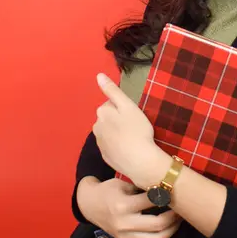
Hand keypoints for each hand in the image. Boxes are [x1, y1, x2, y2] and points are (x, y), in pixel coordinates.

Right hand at [76, 177, 181, 237]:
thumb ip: (141, 187)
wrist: (89, 205)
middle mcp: (125, 223)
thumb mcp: (122, 183)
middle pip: (157, 224)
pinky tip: (167, 224)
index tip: (175, 189)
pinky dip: (161, 233)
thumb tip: (164, 185)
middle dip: (174, 216)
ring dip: (172, 229)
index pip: (151, 201)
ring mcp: (126, 235)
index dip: (166, 194)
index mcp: (123, 205)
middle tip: (182, 207)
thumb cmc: (108, 190)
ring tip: (179, 218)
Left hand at [93, 73, 169, 187]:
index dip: (124, 107)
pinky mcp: (105, 156)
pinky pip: (111, 145)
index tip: (133, 114)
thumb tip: (98, 75)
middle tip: (134, 125)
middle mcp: (96, 126)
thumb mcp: (128, 105)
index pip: (111, 103)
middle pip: (108, 117)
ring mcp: (99, 143)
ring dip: (117, 131)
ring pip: (108, 131)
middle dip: (118, 119)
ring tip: (132, 137)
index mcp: (102, 112)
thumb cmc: (137, 130)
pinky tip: (128, 148)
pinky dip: (117, 144)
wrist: (140, 161)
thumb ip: (112, 90)